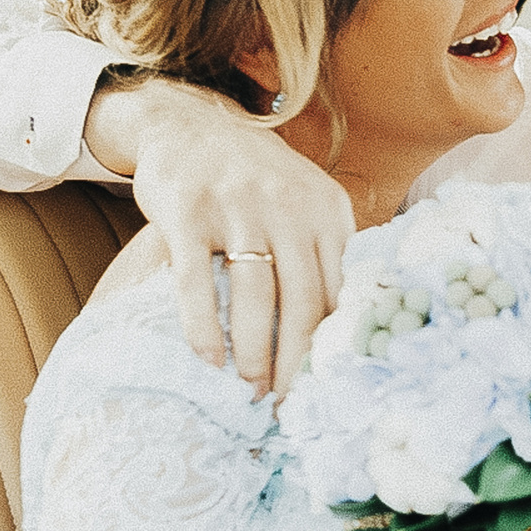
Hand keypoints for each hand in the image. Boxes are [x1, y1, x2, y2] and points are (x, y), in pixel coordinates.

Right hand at [107, 79, 353, 393]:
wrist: (189, 124)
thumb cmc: (255, 181)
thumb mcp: (305, 203)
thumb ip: (325, 255)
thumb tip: (344, 335)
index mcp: (327, 211)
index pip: (338, 292)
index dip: (330, 350)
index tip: (321, 390)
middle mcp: (288, 206)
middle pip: (302, 302)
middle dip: (294, 364)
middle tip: (281, 405)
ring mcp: (237, 206)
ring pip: (254, 296)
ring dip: (252, 353)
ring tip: (247, 390)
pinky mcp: (187, 211)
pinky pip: (195, 281)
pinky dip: (202, 327)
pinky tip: (207, 359)